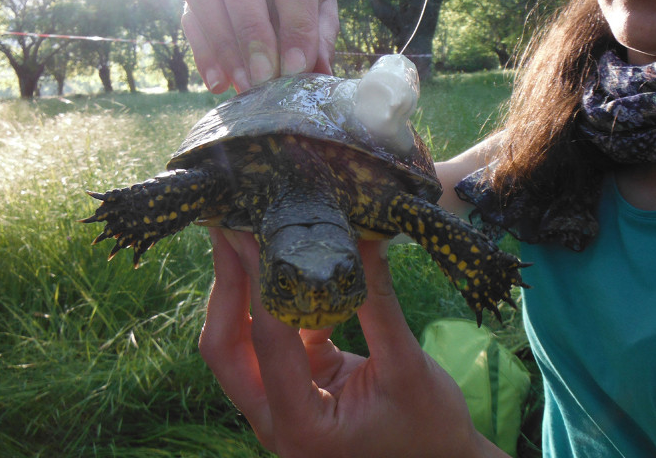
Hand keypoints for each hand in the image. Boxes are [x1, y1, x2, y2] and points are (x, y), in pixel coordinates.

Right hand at [182, 0, 338, 92]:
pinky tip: (220, 84)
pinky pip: (188, 15)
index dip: (295, 26)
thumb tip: (319, 73)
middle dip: (250, 29)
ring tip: (245, 86)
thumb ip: (321, 39)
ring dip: (223, 45)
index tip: (297, 69)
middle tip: (264, 76)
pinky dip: (203, 54)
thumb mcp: (323, 14)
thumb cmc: (305, 0)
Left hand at [200, 229, 506, 457]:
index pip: (266, 343)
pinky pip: (270, 339)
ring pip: (240, 343)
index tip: (249, 230)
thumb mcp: (407, 366)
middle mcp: (277, 420)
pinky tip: (284, 263)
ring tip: (245, 235)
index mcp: (300, 425)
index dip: (256, 281)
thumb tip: (362, 236)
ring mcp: (280, 404)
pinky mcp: (294, 386)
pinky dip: (274, 301)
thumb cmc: (429, 429)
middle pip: (227, 349)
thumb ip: (378, 302)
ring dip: (241, 291)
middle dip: (227, 286)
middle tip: (228, 227)